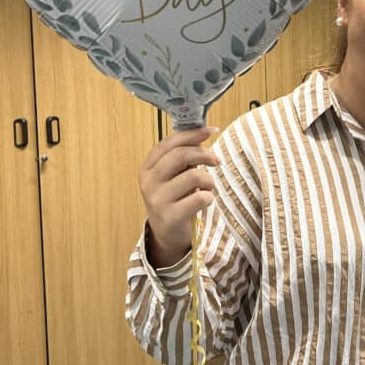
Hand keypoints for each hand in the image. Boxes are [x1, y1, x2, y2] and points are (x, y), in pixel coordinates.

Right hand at [138, 124, 220, 265]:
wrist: (167, 234)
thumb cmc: (174, 199)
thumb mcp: (171, 176)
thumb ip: (182, 157)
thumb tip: (203, 134)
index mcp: (147, 168)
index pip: (168, 143)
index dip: (191, 135)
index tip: (210, 131)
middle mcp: (149, 182)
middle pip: (181, 156)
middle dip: (204, 154)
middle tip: (217, 161)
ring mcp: (157, 200)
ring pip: (194, 176)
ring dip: (209, 180)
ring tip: (208, 187)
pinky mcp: (170, 216)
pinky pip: (199, 198)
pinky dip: (208, 197)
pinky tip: (205, 201)